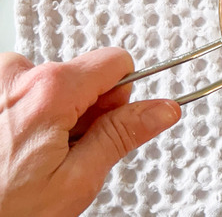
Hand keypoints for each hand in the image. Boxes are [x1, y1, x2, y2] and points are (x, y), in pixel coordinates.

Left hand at [0, 48, 180, 216]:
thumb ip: (122, 135)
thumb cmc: (3, 210)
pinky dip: (22, 115)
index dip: (122, 96)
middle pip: (80, 75)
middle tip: (63, 153)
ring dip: (50, 115)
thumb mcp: (75, 180)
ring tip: (30, 155)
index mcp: (50, 90)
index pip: (115, 62)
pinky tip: (11, 148)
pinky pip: (18, 88)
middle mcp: (17, 73)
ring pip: (48, 84)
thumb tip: (162, 109)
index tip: (110, 123)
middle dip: (83, 111)